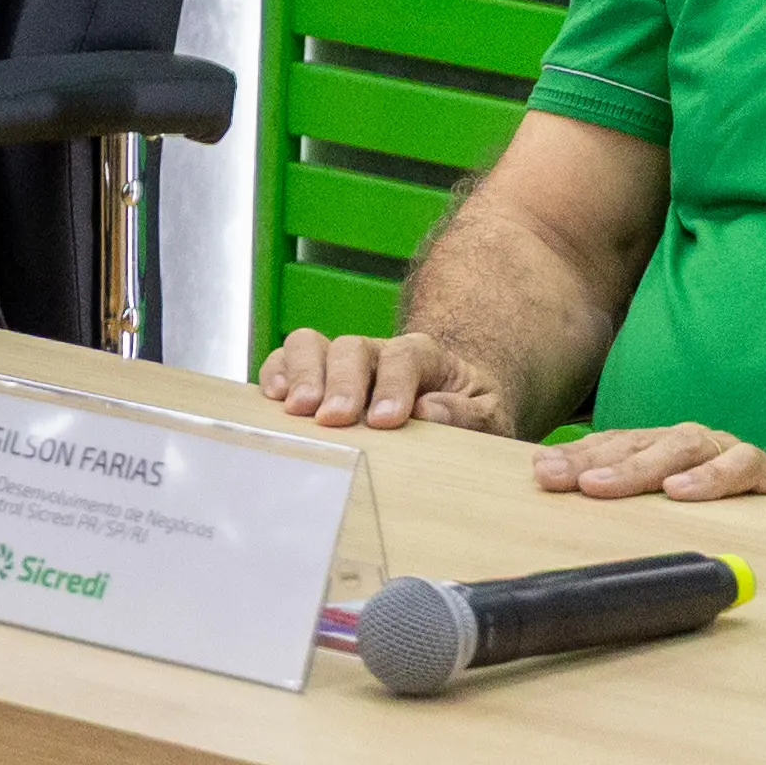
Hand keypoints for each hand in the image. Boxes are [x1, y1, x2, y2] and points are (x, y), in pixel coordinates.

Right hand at [260, 328, 508, 433]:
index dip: (393, 386)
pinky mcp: (314, 376)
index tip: (387, 420)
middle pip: (351, 348)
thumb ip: (468, 415)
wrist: (452, 402)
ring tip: (298, 409)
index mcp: (425, 357)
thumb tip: (430, 412)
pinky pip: (285, 360)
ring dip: (302, 374)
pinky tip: (275, 400)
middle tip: (334, 418)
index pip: (404, 358)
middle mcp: (377, 351)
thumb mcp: (490, 416)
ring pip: (310, 344)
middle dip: (341, 383)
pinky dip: (276, 374)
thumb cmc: (469, 413)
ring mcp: (341, 361)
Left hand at [535, 421, 765, 512]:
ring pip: (680, 447)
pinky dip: (710, 478)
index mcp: (663, 449)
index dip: (577, 456)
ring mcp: (726, 449)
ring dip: (639, 467)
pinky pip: (739, 465)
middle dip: (593, 459)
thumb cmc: (733, 509)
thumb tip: (577, 505)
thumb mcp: (677, 508)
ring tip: (603, 486)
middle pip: (636, 442)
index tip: (540, 473)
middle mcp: (689, 442)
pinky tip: (682, 492)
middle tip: (558, 478)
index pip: (613, 445)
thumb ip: (636, 504)